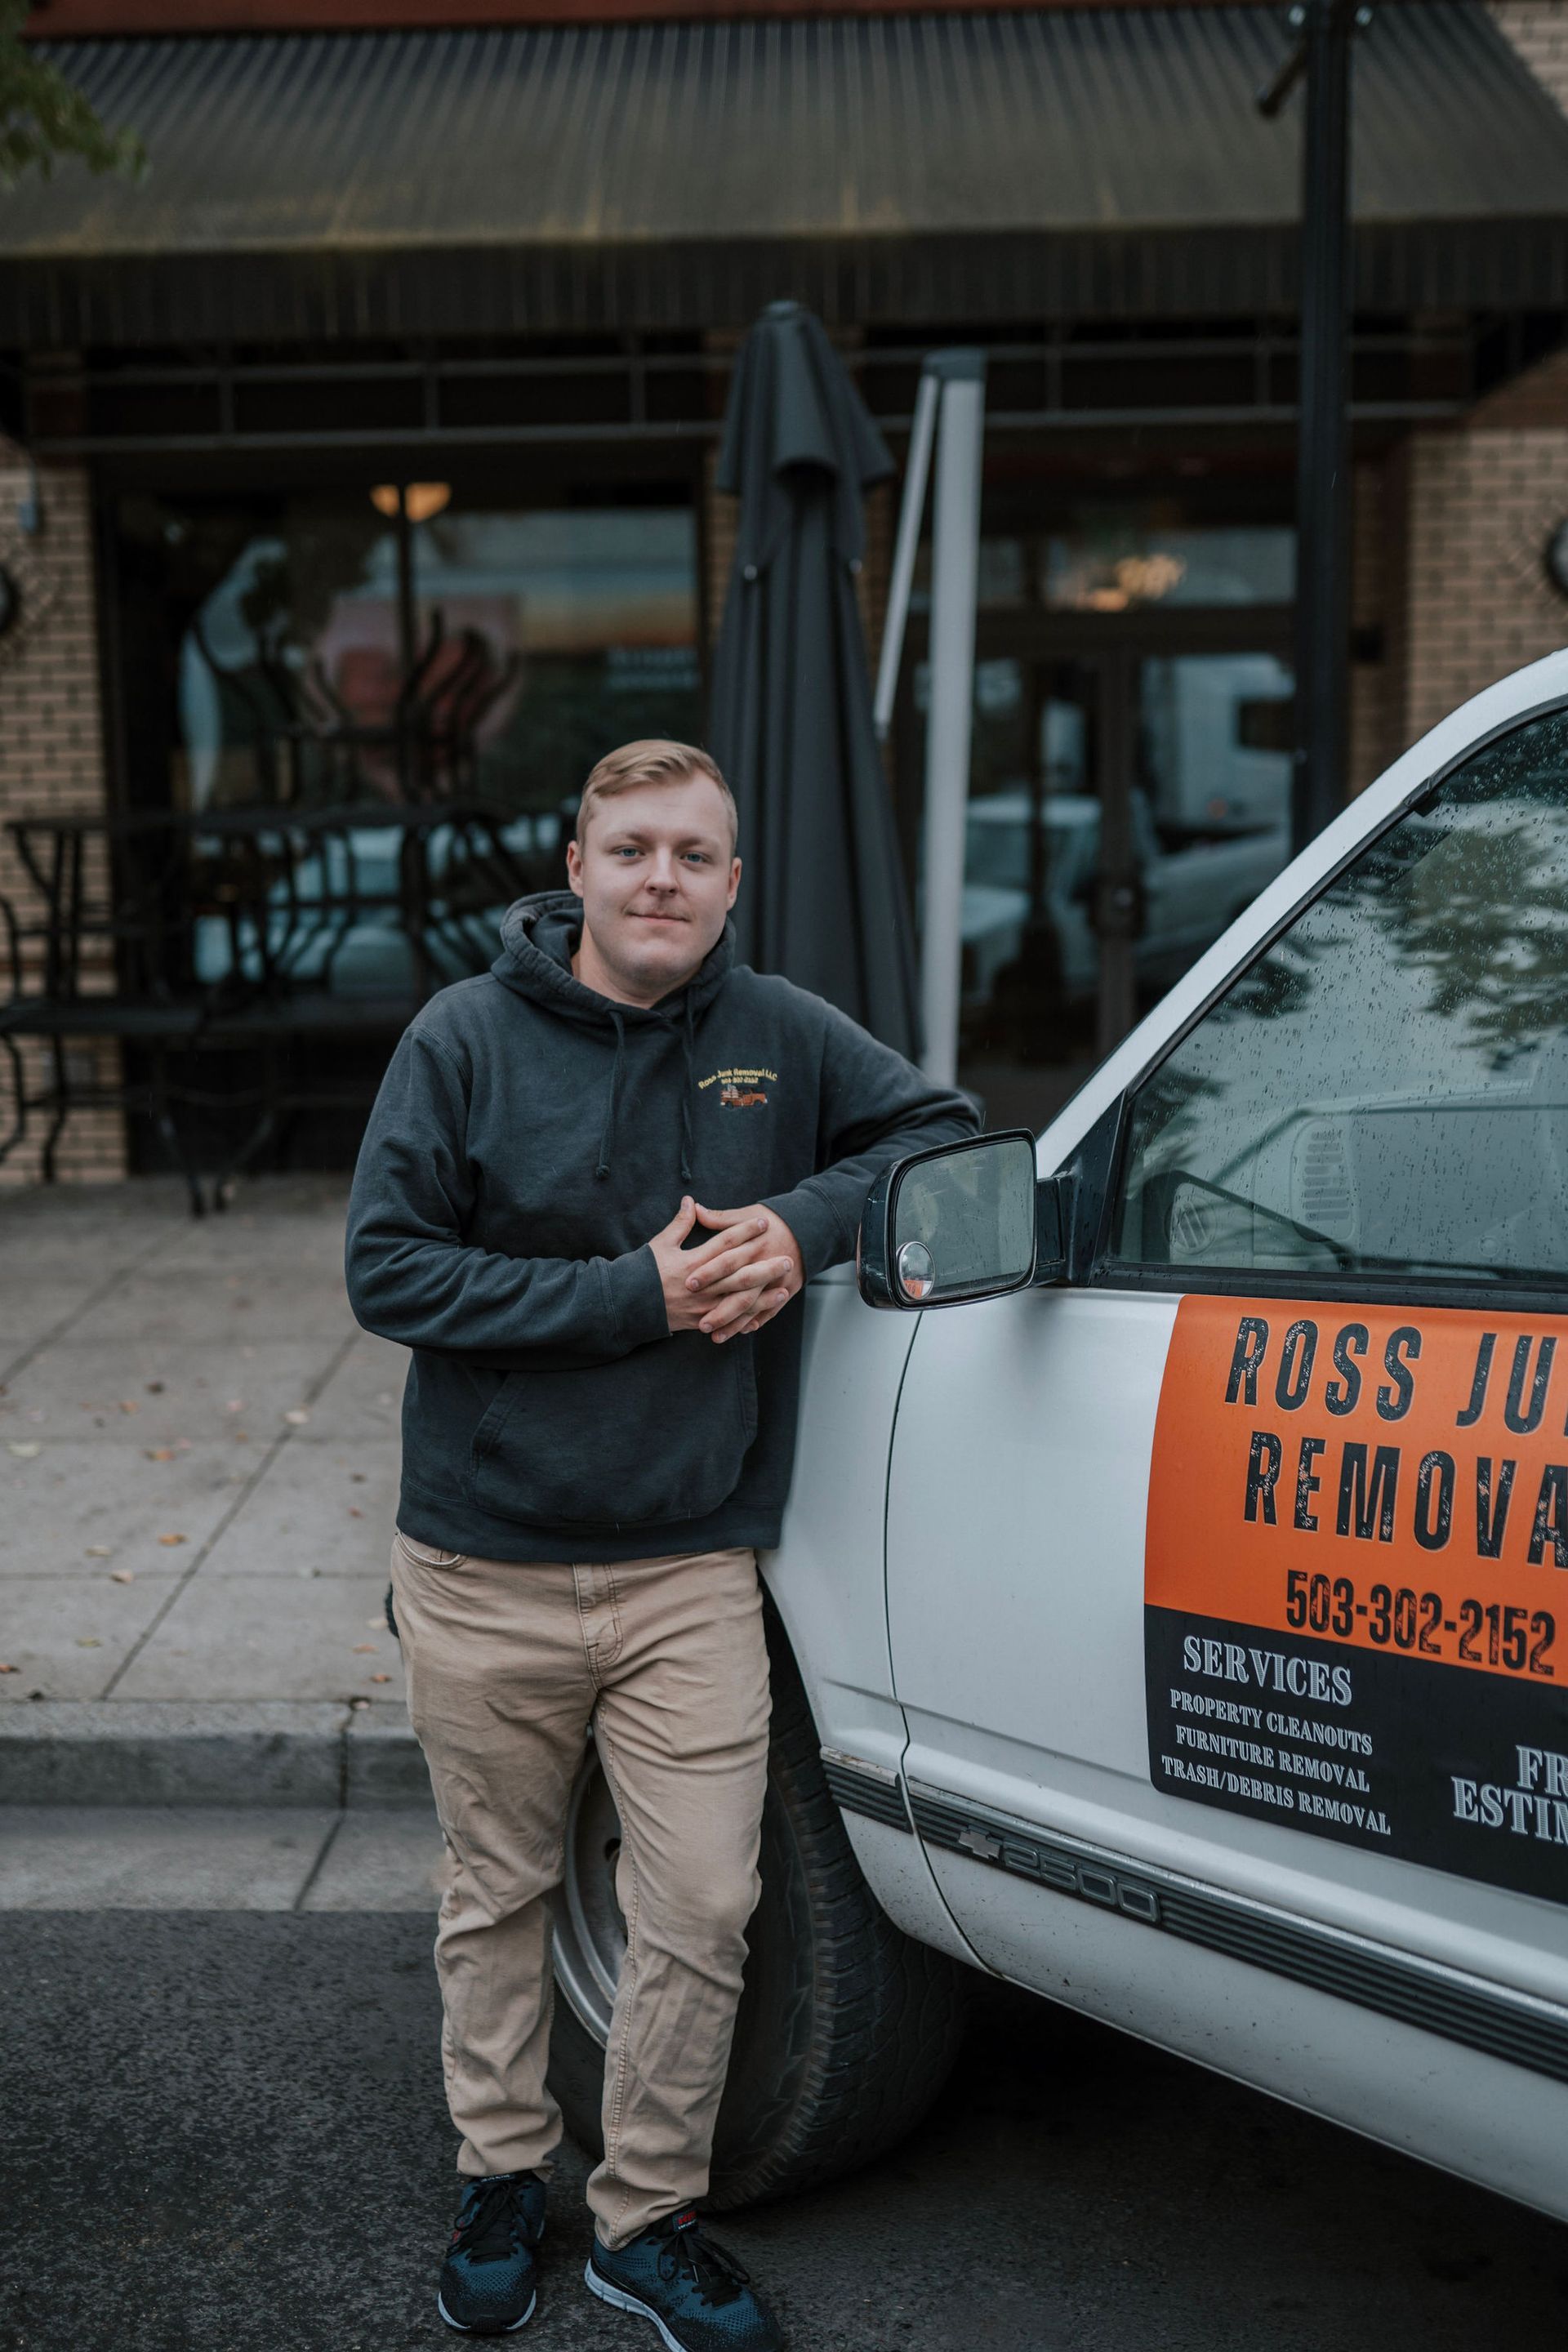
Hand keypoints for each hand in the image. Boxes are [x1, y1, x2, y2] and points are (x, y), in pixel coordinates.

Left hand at [682, 1201, 804, 1340]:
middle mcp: (764, 1265)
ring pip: (754, 1307)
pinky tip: (739, 1332)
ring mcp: (777, 1281)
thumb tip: (694, 1208)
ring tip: (715, 1336)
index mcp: (752, 1245)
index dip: (708, 1272)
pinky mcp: (787, 1290)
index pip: (727, 1260)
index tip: (689, 1284)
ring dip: (735, 1323)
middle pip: (740, 1291)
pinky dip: (755, 1322)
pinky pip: (770, 1311)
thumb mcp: (748, 1213)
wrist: (812, 1227)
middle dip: (720, 1309)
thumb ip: (721, 1217)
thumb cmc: (775, 1219)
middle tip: (701, 1322)